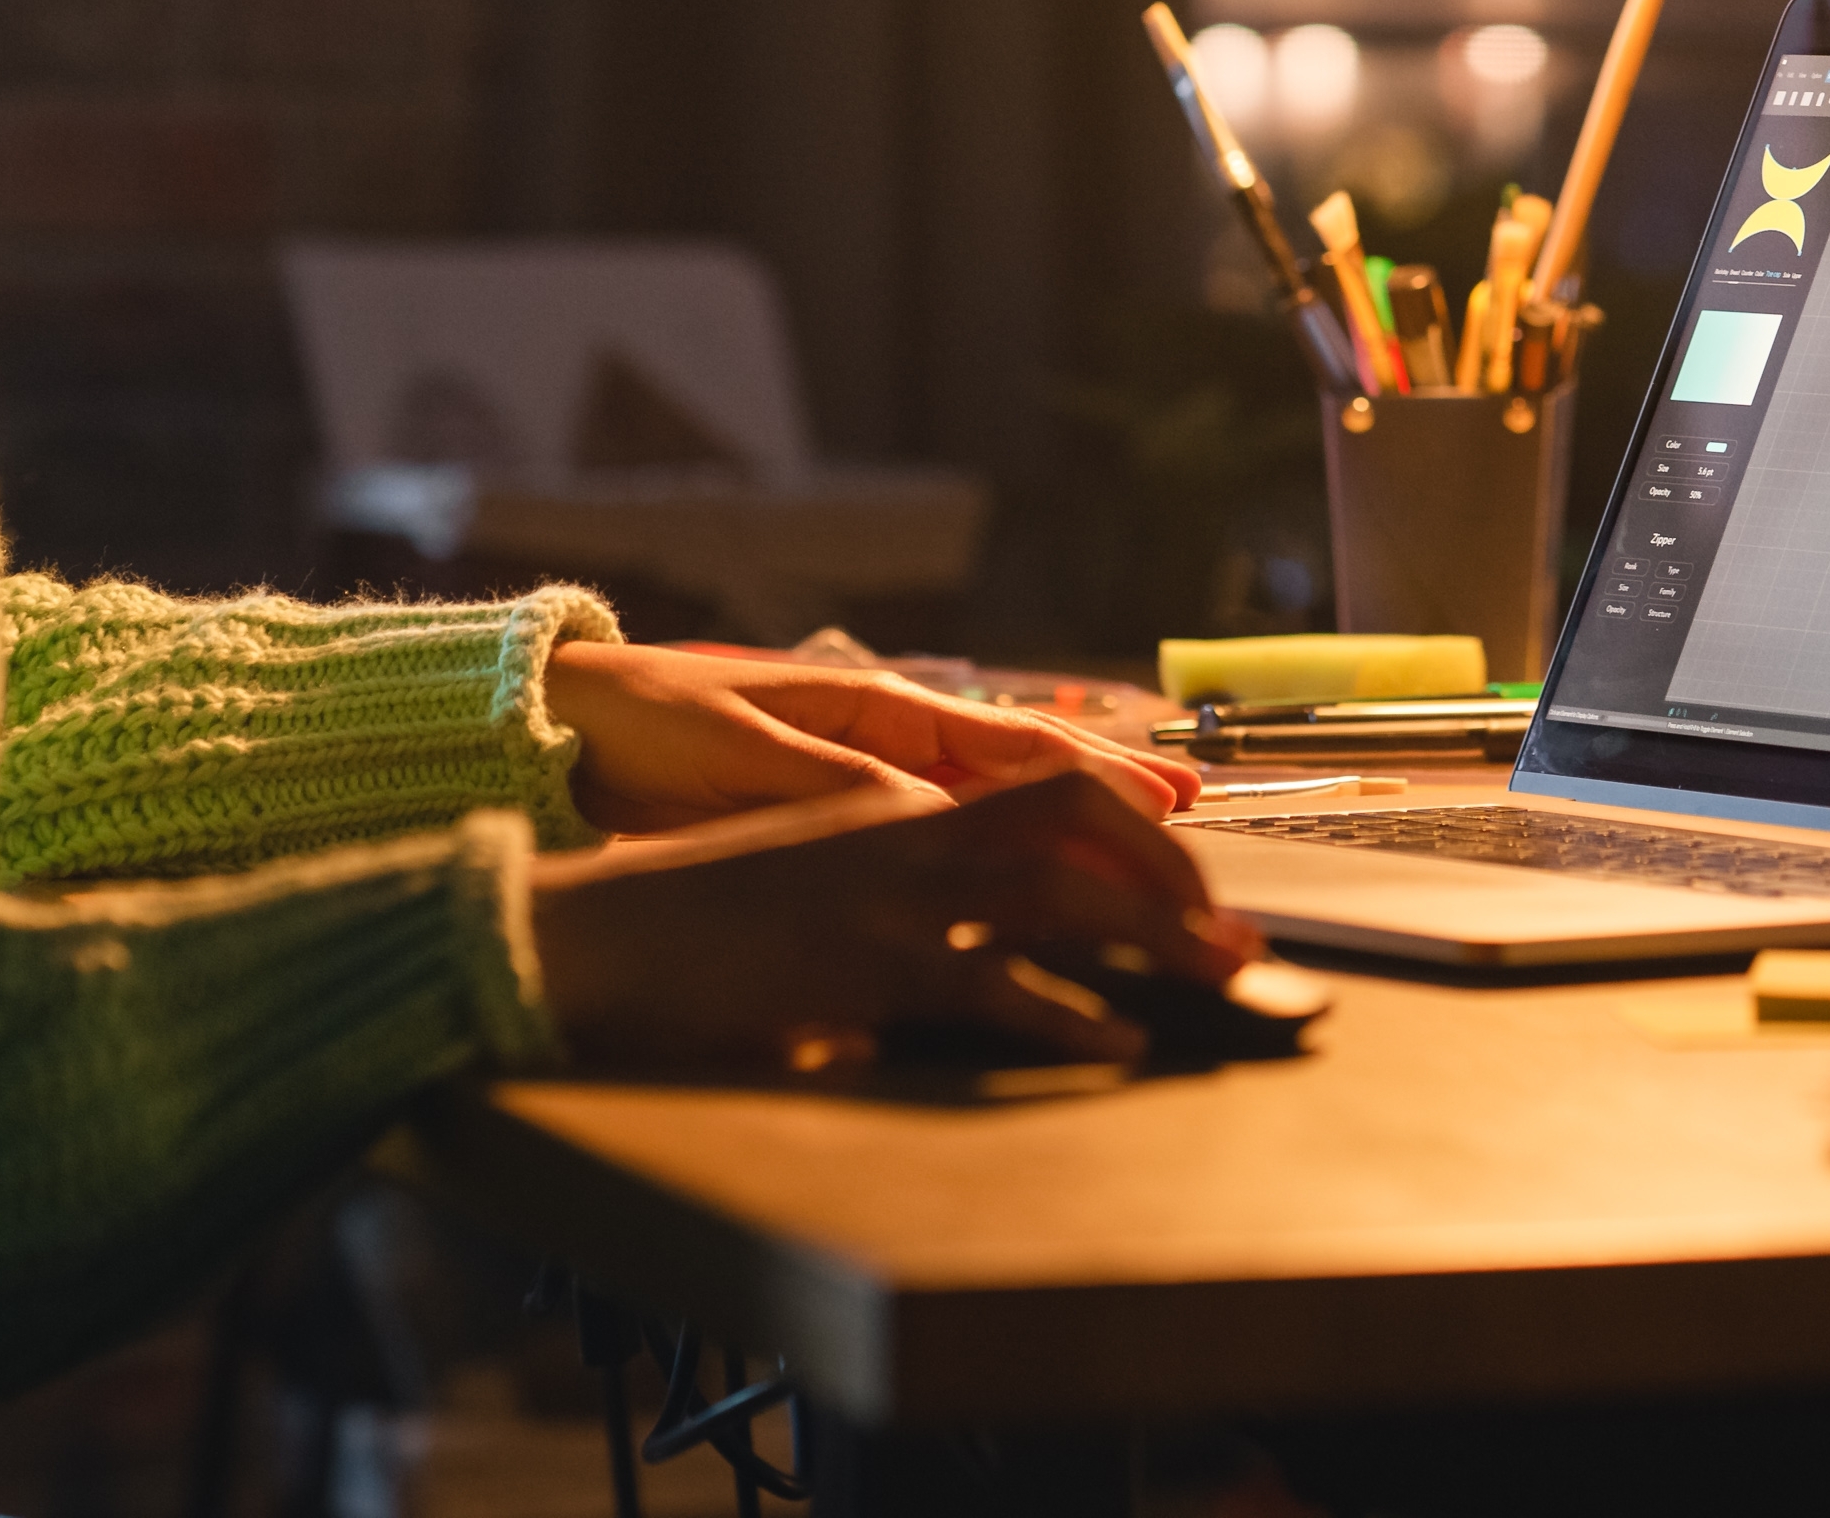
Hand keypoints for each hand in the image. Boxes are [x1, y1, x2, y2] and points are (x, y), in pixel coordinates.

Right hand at [525, 772, 1259, 1068]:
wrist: (592, 933)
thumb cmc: (691, 918)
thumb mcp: (807, 880)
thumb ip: (889, 891)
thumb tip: (961, 933)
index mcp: (892, 808)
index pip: (1041, 790)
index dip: (1129, 824)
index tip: (1191, 868)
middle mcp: (902, 835)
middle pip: (1074, 826)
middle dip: (1169, 876)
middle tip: (1237, 936)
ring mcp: (887, 900)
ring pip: (1059, 896)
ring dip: (1154, 937)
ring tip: (1218, 977)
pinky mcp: (862, 968)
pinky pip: (993, 985)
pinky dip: (1068, 1013)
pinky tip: (1116, 1038)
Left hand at [536, 640, 1204, 833]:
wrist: (561, 733)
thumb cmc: (646, 723)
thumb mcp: (740, 750)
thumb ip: (838, 786)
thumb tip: (933, 818)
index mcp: (873, 709)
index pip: (1010, 745)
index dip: (1095, 775)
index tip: (1166, 801)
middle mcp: (887, 745)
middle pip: (1024, 778)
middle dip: (1111, 807)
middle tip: (1192, 836)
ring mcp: (867, 788)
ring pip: (993, 817)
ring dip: (1068, 839)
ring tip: (1149, 864)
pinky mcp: (834, 832)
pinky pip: (935, 848)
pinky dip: (995, 866)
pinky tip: (1036, 896)